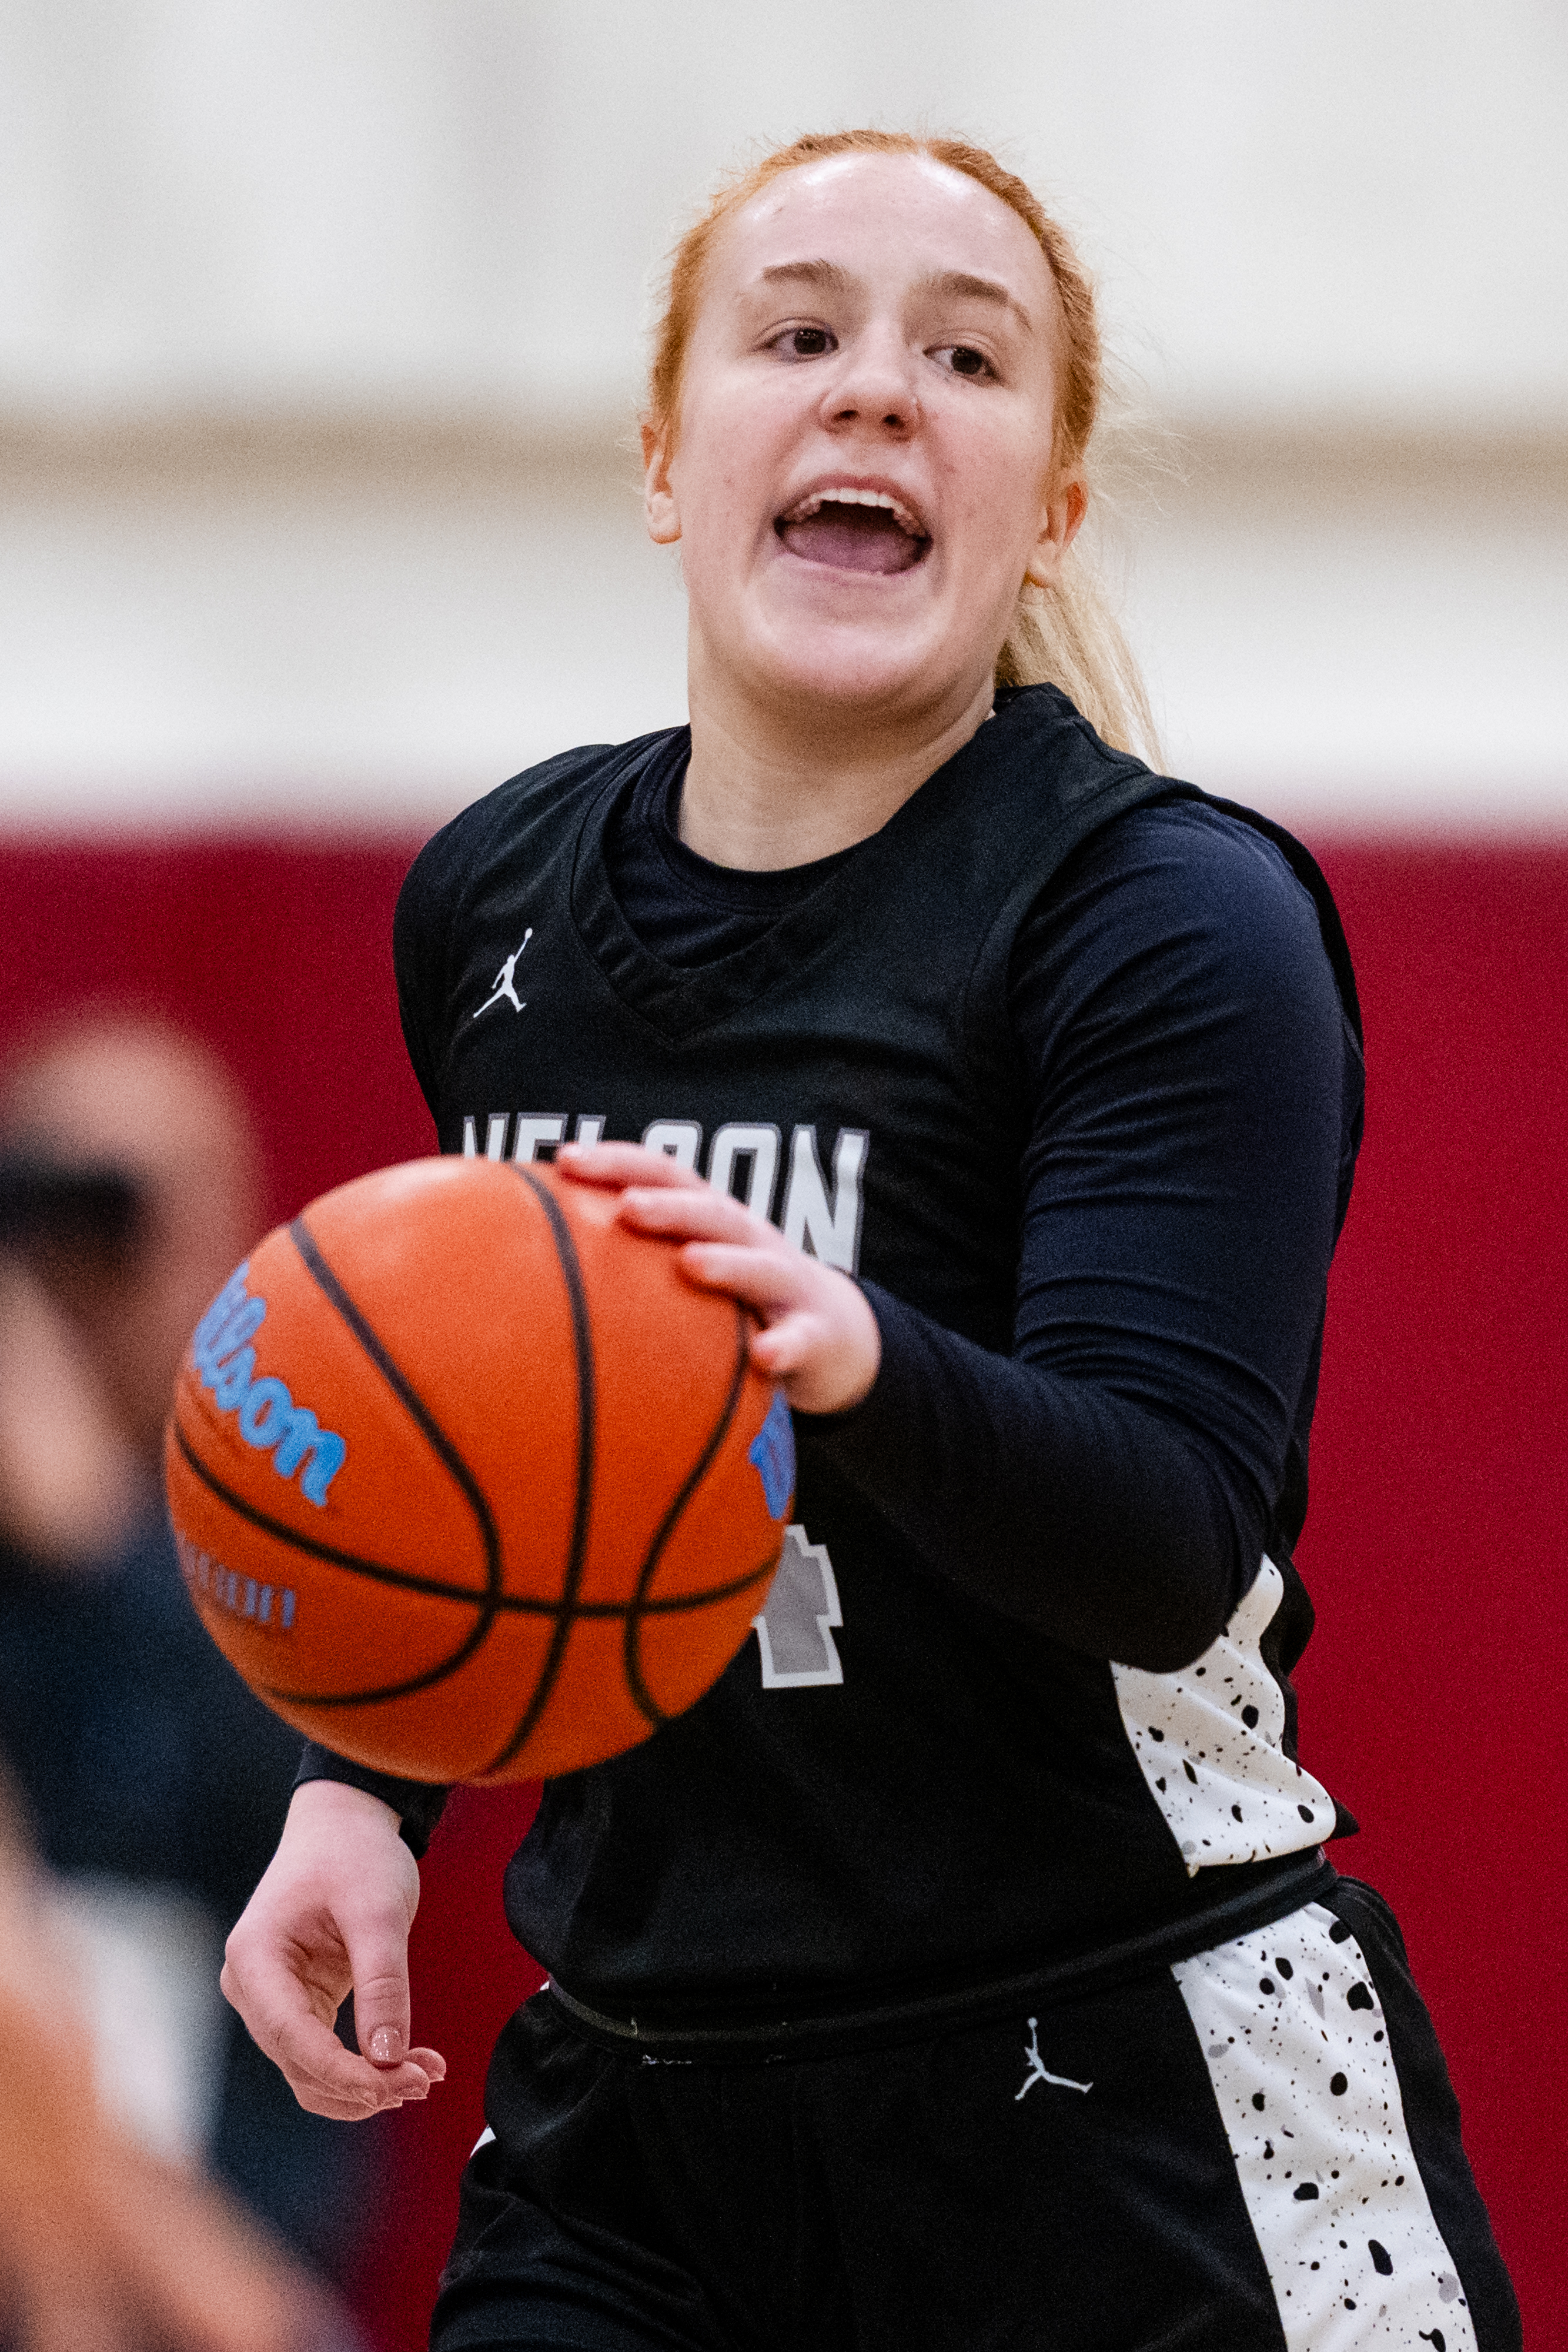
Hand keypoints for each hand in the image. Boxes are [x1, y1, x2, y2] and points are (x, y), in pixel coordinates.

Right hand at [220, 1779, 445, 2119]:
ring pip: (311, 2070)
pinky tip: (410, 2063)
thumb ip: (382, 1983)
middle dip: (361, 2082)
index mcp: (253, 1958)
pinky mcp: (298, 2004)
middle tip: (425, 2080)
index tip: (393, 2086)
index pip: (291, 2037)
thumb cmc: (355, 1854)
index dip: (341, 2073)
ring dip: (365, 2082)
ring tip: (425, 2075)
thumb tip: (387, 2058)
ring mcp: (271, 2000)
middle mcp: (251, 1987)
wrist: (346, 1823)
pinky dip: (364, 2065)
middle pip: (300, 2063)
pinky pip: (325, 2053)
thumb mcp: (378, 1911)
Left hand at [556, 1142, 880, 1415]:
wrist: (837, 1337)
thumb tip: (530, 1267)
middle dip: (669, 1204)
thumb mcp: (690, 1273)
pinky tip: (765, 1356)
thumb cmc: (740, 1300)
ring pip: (760, 1267)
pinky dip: (784, 1346)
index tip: (565, 1159)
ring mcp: (787, 1286)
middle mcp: (751, 1242)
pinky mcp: (815, 1334)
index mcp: (713, 1221)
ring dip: (727, 1263)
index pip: (665, 1176)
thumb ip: (629, 1265)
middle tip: (626, 1206)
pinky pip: (800, 1341)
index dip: (620, 1162)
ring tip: (691, 1263)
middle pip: (711, 1211)